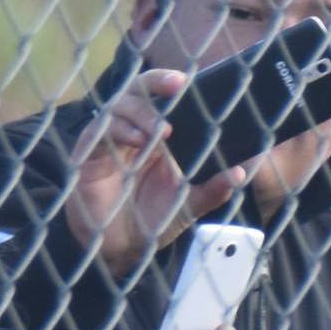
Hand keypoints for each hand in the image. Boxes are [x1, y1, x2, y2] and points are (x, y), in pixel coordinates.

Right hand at [64, 69, 243, 276]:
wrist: (119, 249)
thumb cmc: (150, 219)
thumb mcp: (188, 205)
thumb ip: (212, 189)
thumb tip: (241, 174)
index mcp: (157, 135)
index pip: (164, 97)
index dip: (174, 84)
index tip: (193, 80)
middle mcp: (132, 130)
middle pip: (139, 88)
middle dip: (157, 80)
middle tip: (178, 84)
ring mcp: (109, 139)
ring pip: (119, 104)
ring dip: (142, 111)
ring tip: (162, 131)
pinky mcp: (89, 153)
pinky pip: (100, 130)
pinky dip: (120, 130)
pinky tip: (138, 142)